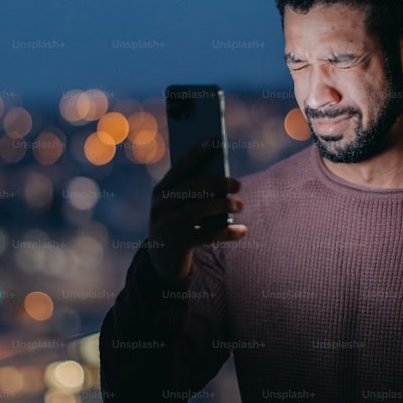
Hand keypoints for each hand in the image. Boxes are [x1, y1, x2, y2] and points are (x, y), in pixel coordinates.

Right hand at [146, 141, 247, 280]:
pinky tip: (242, 230)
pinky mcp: (178, 243)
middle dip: (218, 182)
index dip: (197, 153)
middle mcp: (161, 205)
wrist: (161, 261)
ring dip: (224, 204)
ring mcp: (168, 225)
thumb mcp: (179, 207)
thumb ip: (194, 192)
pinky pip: (208, 234)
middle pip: (192, 186)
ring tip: (240, 205)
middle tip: (238, 184)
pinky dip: (228, 232)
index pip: (179, 167)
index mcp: (160, 191)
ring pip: (199, 208)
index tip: (214, 141)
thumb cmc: (178, 224)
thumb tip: (224, 179)